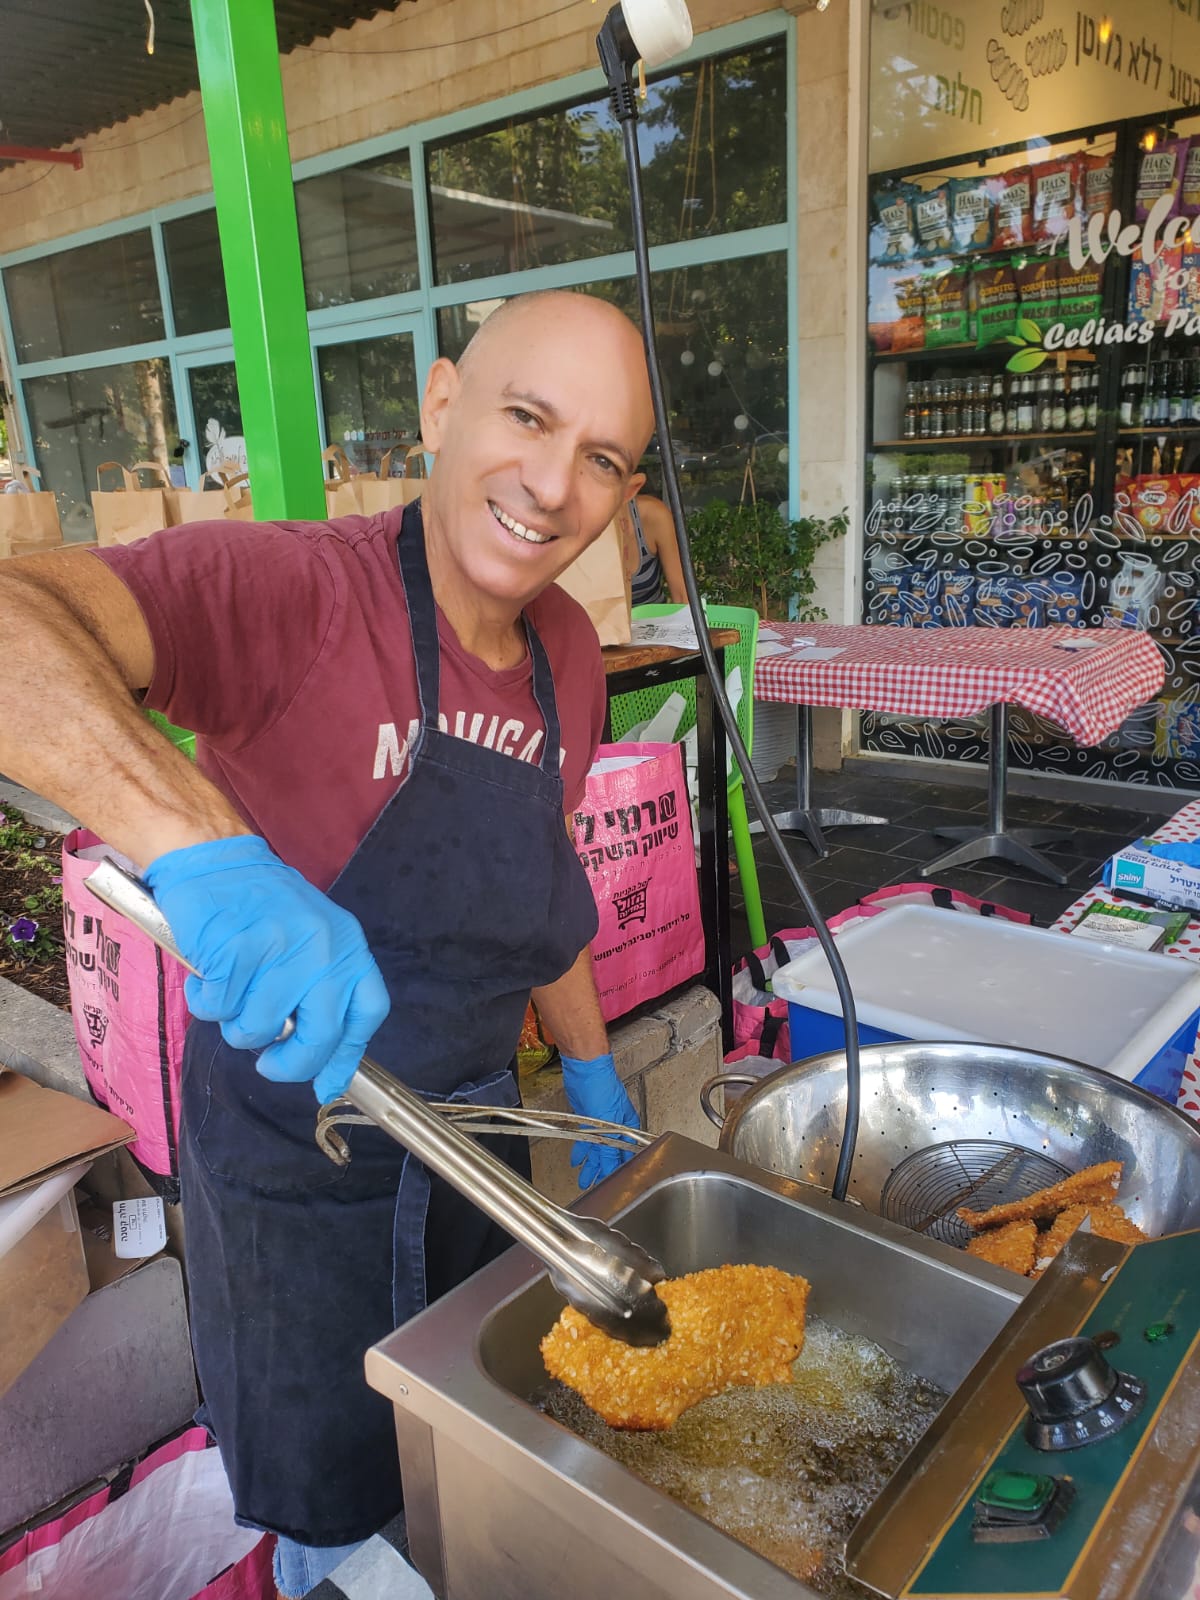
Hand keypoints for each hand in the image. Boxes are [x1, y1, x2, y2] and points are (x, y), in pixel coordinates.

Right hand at [144, 835, 389, 1101]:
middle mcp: (321, 949)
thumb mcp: (311, 941)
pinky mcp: (236, 950)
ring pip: (258, 1028)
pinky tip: (206, 973)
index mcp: (346, 946)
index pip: (367, 1012)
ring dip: (235, 1024)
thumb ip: (321, 994)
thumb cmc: (260, 908)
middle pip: (318, 1036)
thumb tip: (326, 1070)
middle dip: (288, 1064)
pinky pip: (217, 1007)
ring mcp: (280, 949)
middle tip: (267, 1063)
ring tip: (228, 992)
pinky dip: (204, 1001)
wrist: (214, 859)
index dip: (346, 1056)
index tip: (326, 1083)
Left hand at [559, 1052, 639, 1188]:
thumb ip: (609, 1148)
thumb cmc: (602, 1086)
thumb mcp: (607, 1122)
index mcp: (628, 1128)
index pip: (624, 1157)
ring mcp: (602, 1124)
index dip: (617, 1172)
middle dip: (601, 1172)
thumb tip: (611, 1169)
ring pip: (596, 1150)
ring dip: (590, 1164)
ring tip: (583, 1179)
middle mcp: (617, 1128)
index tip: (610, 1188)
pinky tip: (576, 1159)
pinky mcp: (588, 1119)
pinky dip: (581, 1151)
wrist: (584, 1068)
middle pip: (609, 1155)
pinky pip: (586, 1140)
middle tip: (593, 1188)